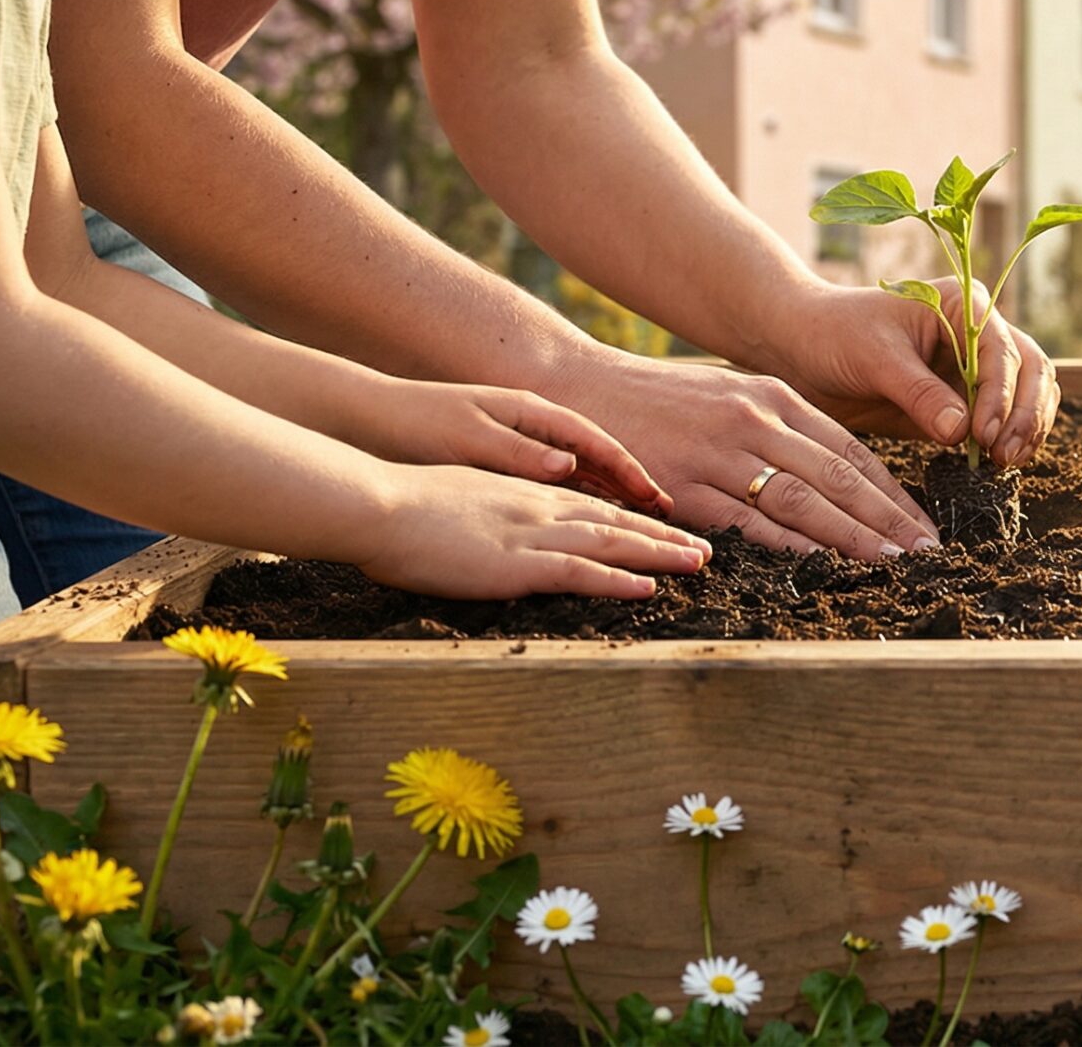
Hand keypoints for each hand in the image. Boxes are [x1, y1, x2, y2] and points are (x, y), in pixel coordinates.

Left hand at [346, 377, 672, 511]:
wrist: (368, 421)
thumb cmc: (416, 425)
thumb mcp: (468, 436)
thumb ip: (519, 453)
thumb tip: (570, 466)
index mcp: (533, 415)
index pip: (598, 445)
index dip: (632, 475)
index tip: (660, 502)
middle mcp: (535, 431)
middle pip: (600, 465)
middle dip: (640, 497)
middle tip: (677, 527)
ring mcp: (523, 450)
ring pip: (584, 482)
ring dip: (618, 506)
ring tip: (652, 533)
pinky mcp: (506, 469)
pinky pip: (559, 490)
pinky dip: (584, 508)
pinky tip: (597, 532)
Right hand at [359, 464, 712, 600]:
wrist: (376, 502)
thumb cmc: (402, 505)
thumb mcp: (461, 499)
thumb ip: (492, 515)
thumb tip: (503, 533)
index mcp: (525, 494)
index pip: (594, 507)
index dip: (635, 519)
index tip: (667, 529)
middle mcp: (539, 509)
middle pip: (616, 522)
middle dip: (663, 536)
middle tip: (705, 548)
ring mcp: (531, 534)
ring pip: (612, 543)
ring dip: (659, 555)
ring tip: (698, 564)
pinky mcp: (516, 562)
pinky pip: (579, 572)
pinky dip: (617, 580)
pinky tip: (648, 588)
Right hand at [547, 350, 941, 557]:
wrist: (580, 388)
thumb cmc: (661, 399)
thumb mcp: (731, 394)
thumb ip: (779, 427)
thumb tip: (832, 473)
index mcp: (773, 396)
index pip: (850, 450)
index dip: (892, 491)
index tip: (925, 524)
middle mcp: (755, 420)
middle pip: (838, 477)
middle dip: (889, 518)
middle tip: (929, 552)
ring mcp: (721, 452)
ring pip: (804, 500)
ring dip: (853, 536)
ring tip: (893, 563)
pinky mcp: (685, 484)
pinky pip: (749, 520)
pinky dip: (790, 545)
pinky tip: (823, 565)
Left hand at [762, 277, 1058, 467]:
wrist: (802, 349)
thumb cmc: (835, 335)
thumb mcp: (874, 359)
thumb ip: (919, 393)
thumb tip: (962, 431)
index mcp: (963, 306)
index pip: (1003, 350)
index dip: (1001, 394)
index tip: (983, 434)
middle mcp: (980, 332)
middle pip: (1031, 369)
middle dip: (1025, 413)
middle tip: (1004, 456)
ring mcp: (976, 366)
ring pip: (1029, 392)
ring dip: (1025, 427)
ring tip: (1004, 463)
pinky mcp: (964, 398)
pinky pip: (1003, 416)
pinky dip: (1008, 437)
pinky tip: (995, 463)